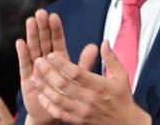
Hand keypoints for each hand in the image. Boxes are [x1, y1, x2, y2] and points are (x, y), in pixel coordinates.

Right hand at [15, 10, 73, 124]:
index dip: (55, 29)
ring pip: (34, 49)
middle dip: (42, 27)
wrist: (54, 115)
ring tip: (30, 21)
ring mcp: (36, 70)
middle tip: (40, 12)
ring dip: (32, 35)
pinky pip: (24, 65)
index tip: (54, 15)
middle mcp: (46, 62)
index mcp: (60, 60)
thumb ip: (84, 61)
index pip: (57, 41)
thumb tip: (95, 46)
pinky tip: (20, 42)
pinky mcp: (28, 80)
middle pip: (44, 41)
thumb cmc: (68, 94)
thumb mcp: (78, 77)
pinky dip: (23, 54)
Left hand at [31, 40, 150, 124]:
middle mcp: (89, 99)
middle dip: (49, 72)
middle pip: (64, 85)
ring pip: (58, 99)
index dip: (62, 64)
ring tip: (34, 78)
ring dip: (44, 88)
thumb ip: (111, 58)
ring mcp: (82, 111)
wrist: (125, 123)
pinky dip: (49, 105)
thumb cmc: (123, 97)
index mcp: (100, 85)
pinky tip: (41, 96)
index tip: (51, 55)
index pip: (76, 73)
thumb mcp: (121, 76)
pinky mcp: (78, 121)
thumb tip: (104, 42)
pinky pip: (59, 113)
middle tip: (38, 62)